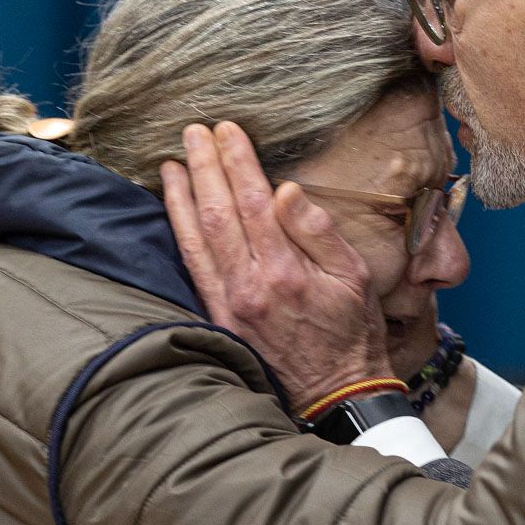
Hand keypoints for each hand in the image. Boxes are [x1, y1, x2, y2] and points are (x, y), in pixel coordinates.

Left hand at [161, 121, 392, 411]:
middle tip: (193, 131)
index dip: (236, 161)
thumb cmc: (352, 331)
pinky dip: (179, 233)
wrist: (336, 393)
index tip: (227, 130)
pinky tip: (174, 211)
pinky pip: (191, 267)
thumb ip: (318, 232)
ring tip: (171, 163)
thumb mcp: (353, 277)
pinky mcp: (218, 318)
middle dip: (203, 167)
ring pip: (195, 239)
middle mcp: (248, 286)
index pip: (252, 201)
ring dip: (180, 197)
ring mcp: (228, 304)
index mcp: (285, 271)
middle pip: (217, 213)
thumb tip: (285, 191)